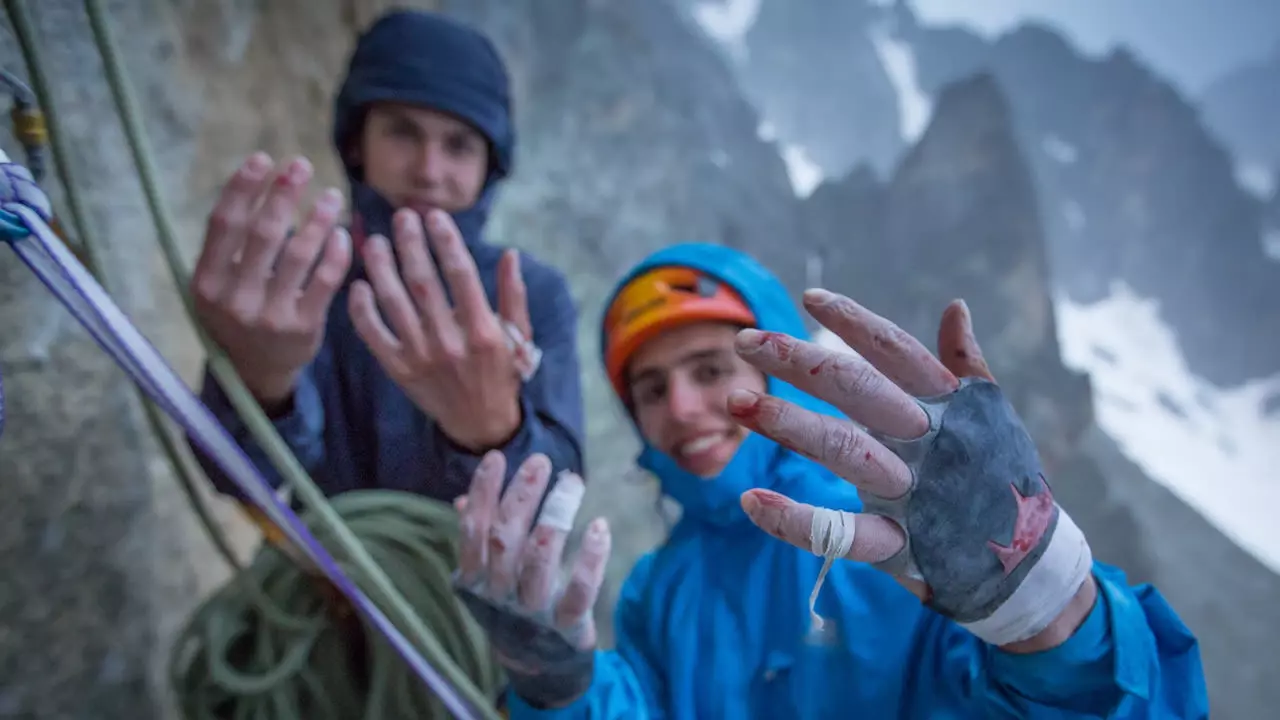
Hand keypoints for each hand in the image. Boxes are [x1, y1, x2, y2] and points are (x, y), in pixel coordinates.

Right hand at [191, 153, 351, 407]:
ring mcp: (270, 315)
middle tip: (302, 165)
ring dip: (318, 218)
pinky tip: (342, 233)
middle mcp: (235, 300)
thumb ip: (229, 243)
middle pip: (263, 234)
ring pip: (299, 255)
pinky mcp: (304, 328)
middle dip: (284, 194)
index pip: (223, 224)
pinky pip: (326, 281)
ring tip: (331, 196)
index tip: (262, 158)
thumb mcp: (218, 283)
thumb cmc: (237, 311)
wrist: (256, 372)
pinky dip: (336, 252)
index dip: (243, 188)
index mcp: (206, 282)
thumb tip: (258, 182)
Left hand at [349, 207, 532, 451]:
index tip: (435, 215)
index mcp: (483, 330)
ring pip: (394, 303)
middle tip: (401, 216)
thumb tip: (510, 254)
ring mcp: (421, 357)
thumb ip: (513, 295)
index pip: (461, 274)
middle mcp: (450, 342)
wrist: (480, 425)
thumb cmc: (502, 373)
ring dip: (381, 269)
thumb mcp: (518, 335)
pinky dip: (362, 310)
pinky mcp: (399, 371)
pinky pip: (374, 335)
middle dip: (411, 245)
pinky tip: (358, 285)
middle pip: (423, 283)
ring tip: (376, 242)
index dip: (446, 241)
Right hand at [453, 452, 609, 708]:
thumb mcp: (488, 576)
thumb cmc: (511, 604)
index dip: (483, 493)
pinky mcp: (566, 625)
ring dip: (555, 517)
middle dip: (521, 496)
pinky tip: (601, 527)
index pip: (474, 530)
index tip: (496, 457)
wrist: (537, 665)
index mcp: (475, 578)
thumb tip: (463, 500)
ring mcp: (532, 611)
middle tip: (540, 461)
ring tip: (572, 482)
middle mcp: (499, 594)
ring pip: (539, 560)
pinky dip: (590, 559)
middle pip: (505, 540)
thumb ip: (478, 539)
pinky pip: (579, 591)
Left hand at [730, 290, 1095, 651]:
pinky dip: (796, 521)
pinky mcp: (901, 546)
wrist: (1031, 564)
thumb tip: (955, 306)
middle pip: (860, 392)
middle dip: (800, 362)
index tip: (809, 297)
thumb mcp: (990, 417)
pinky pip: (843, 534)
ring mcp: (914, 494)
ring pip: (846, 453)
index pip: (897, 353)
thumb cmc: (1000, 477)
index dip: (855, 322)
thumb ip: (965, 365)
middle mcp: (930, 443)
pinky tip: (750, 500)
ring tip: (735, 403)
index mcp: (950, 407)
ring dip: (789, 425)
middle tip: (747, 341)